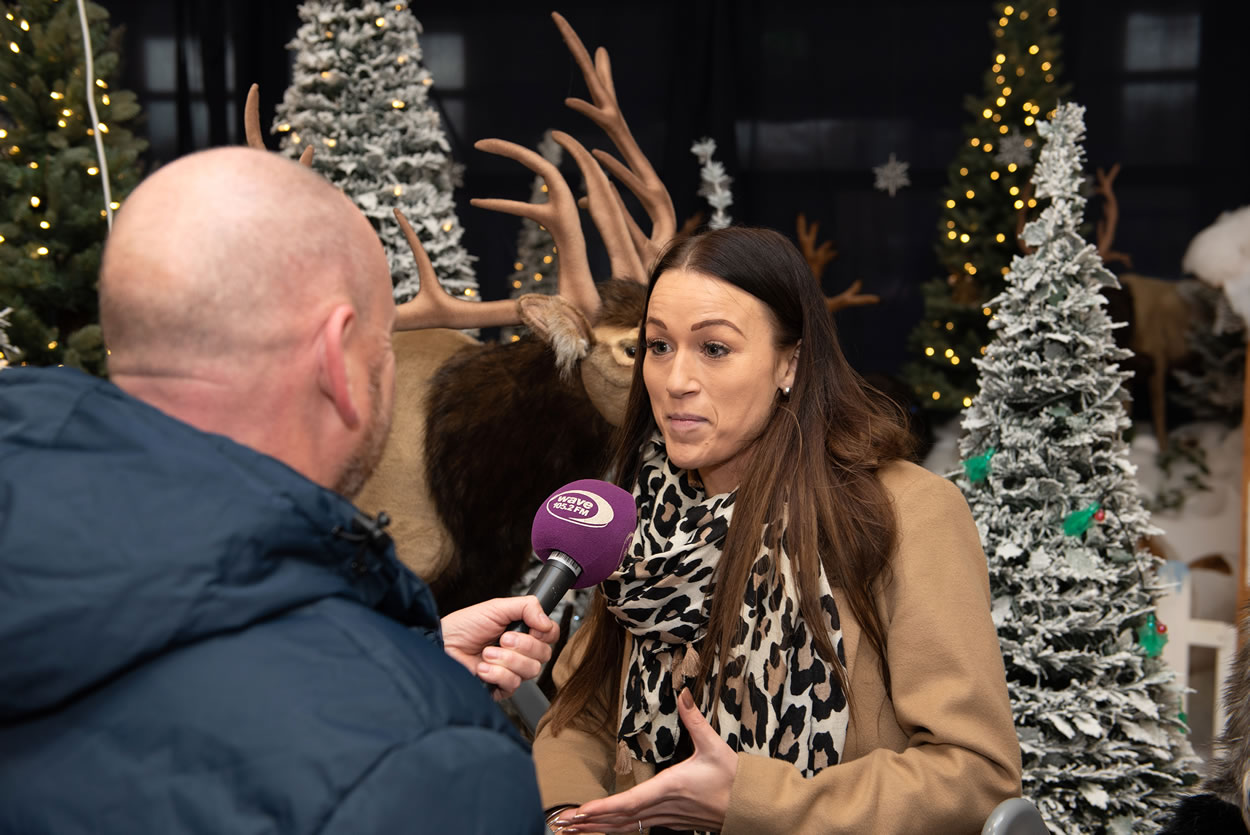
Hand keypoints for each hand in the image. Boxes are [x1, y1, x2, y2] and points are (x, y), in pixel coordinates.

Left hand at [441, 596, 559, 698]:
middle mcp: (521, 652)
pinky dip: (497, 673)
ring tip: (487, 653)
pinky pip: (513, 684)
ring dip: (507, 659)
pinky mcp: (500, 688)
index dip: (545, 633)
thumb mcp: (497, 607)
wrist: (442, 645)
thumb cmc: (465, 626)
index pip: (551, 635)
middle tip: (502, 638)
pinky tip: (482, 668)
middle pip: (544, 655)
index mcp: (523, 632)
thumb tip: (546, 622)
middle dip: (522, 645)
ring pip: (531, 671)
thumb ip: (527, 607)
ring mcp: (512, 671)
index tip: (531, 628)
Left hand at [553, 689, 737, 832]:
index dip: (602, 808)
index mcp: (671, 787)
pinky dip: (619, 829)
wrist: (753, 807)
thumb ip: (695, 720)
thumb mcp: (715, 746)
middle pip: (621, 820)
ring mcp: (669, 818)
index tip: (580, 811)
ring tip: (574, 829)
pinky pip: (640, 828)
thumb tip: (683, 693)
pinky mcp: (674, 823)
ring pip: (629, 827)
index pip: (629, 802)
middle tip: (561, 823)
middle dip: (590, 823)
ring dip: (600, 829)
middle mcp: (665, 807)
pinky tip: (607, 828)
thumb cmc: (735, 779)